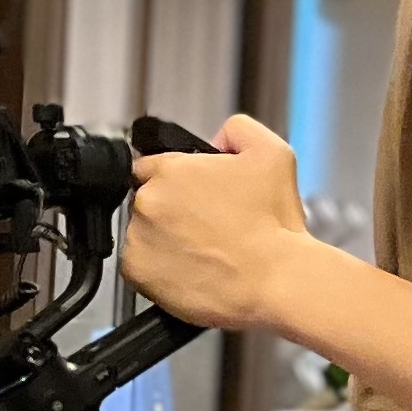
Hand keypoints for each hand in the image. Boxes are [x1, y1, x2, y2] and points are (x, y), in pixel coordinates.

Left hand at [123, 116, 309, 332]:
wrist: (274, 280)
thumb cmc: (273, 225)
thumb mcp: (272, 153)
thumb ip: (238, 130)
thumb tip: (216, 138)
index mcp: (171, 170)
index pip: (151, 164)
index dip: (176, 178)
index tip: (191, 194)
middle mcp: (148, 202)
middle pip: (148, 198)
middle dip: (172, 208)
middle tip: (207, 225)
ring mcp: (138, 238)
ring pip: (143, 231)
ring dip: (164, 237)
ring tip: (204, 249)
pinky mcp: (136, 273)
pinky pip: (140, 265)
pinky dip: (160, 267)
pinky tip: (192, 268)